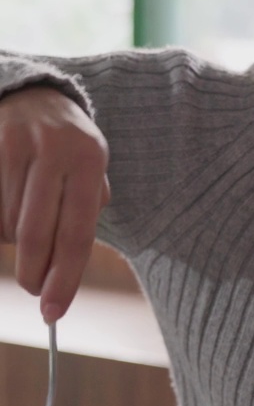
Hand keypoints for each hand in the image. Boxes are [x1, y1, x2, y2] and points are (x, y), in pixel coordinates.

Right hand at [0, 85, 109, 320]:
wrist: (32, 93)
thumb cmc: (68, 145)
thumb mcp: (92, 168)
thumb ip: (88, 211)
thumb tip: (64, 274)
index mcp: (90, 159)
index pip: (77, 234)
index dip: (64, 279)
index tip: (53, 312)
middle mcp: (55, 149)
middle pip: (36, 234)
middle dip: (34, 273)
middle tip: (35, 290)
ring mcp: (16, 145)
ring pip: (8, 224)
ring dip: (15, 241)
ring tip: (26, 222)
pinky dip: (0, 224)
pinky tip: (9, 209)